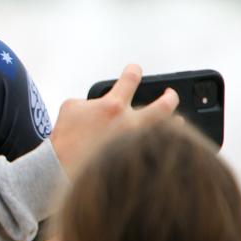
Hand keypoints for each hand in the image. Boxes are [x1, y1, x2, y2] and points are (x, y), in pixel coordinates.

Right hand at [49, 64, 177, 174]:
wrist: (62, 170)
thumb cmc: (65, 139)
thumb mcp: (70, 107)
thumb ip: (89, 100)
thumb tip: (98, 104)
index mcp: (113, 106)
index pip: (131, 78)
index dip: (134, 70)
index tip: (135, 70)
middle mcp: (130, 124)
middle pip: (165, 105)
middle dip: (170, 97)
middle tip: (170, 94)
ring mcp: (136, 144)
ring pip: (169, 131)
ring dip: (175, 124)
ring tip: (178, 122)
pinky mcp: (136, 161)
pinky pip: (156, 152)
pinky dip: (161, 147)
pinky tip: (164, 146)